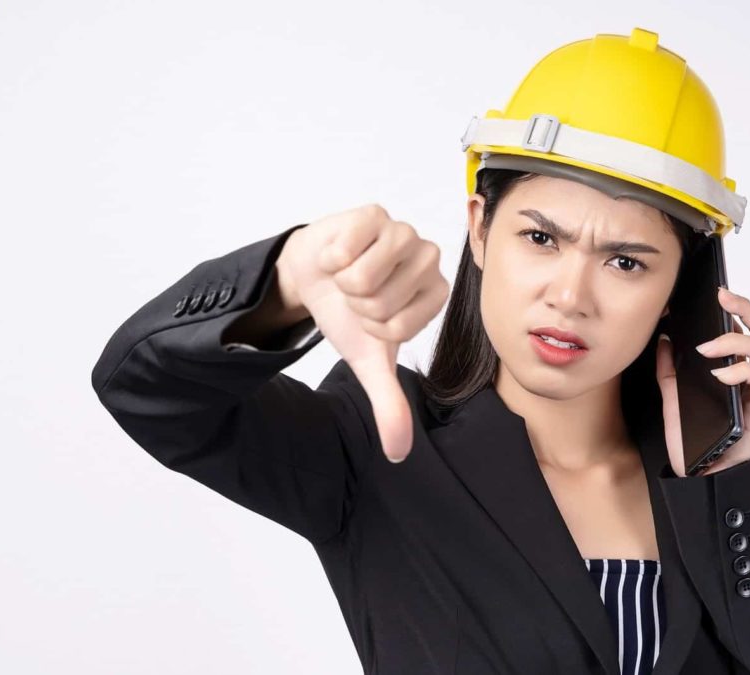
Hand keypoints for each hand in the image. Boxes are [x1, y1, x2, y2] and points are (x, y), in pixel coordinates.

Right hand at [279, 204, 449, 462]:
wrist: (314, 274)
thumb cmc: (349, 313)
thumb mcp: (368, 361)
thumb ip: (389, 404)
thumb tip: (397, 454)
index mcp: (436, 295)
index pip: (398, 327)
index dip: (372, 327)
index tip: (371, 317)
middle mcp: (428, 259)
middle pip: (381, 301)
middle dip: (357, 304)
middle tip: (356, 294)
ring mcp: (403, 231)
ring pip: (364, 275)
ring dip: (343, 281)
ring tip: (348, 274)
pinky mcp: (373, 213)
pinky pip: (348, 247)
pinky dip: (332, 256)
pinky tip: (339, 254)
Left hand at [655, 286, 749, 475]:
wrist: (696, 471)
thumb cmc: (693, 435)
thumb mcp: (673, 396)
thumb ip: (669, 368)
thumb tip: (664, 337)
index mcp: (736, 368)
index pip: (746, 329)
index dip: (737, 308)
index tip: (717, 292)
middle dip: (746, 311)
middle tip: (722, 300)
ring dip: (736, 343)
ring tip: (709, 348)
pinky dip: (739, 372)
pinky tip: (718, 374)